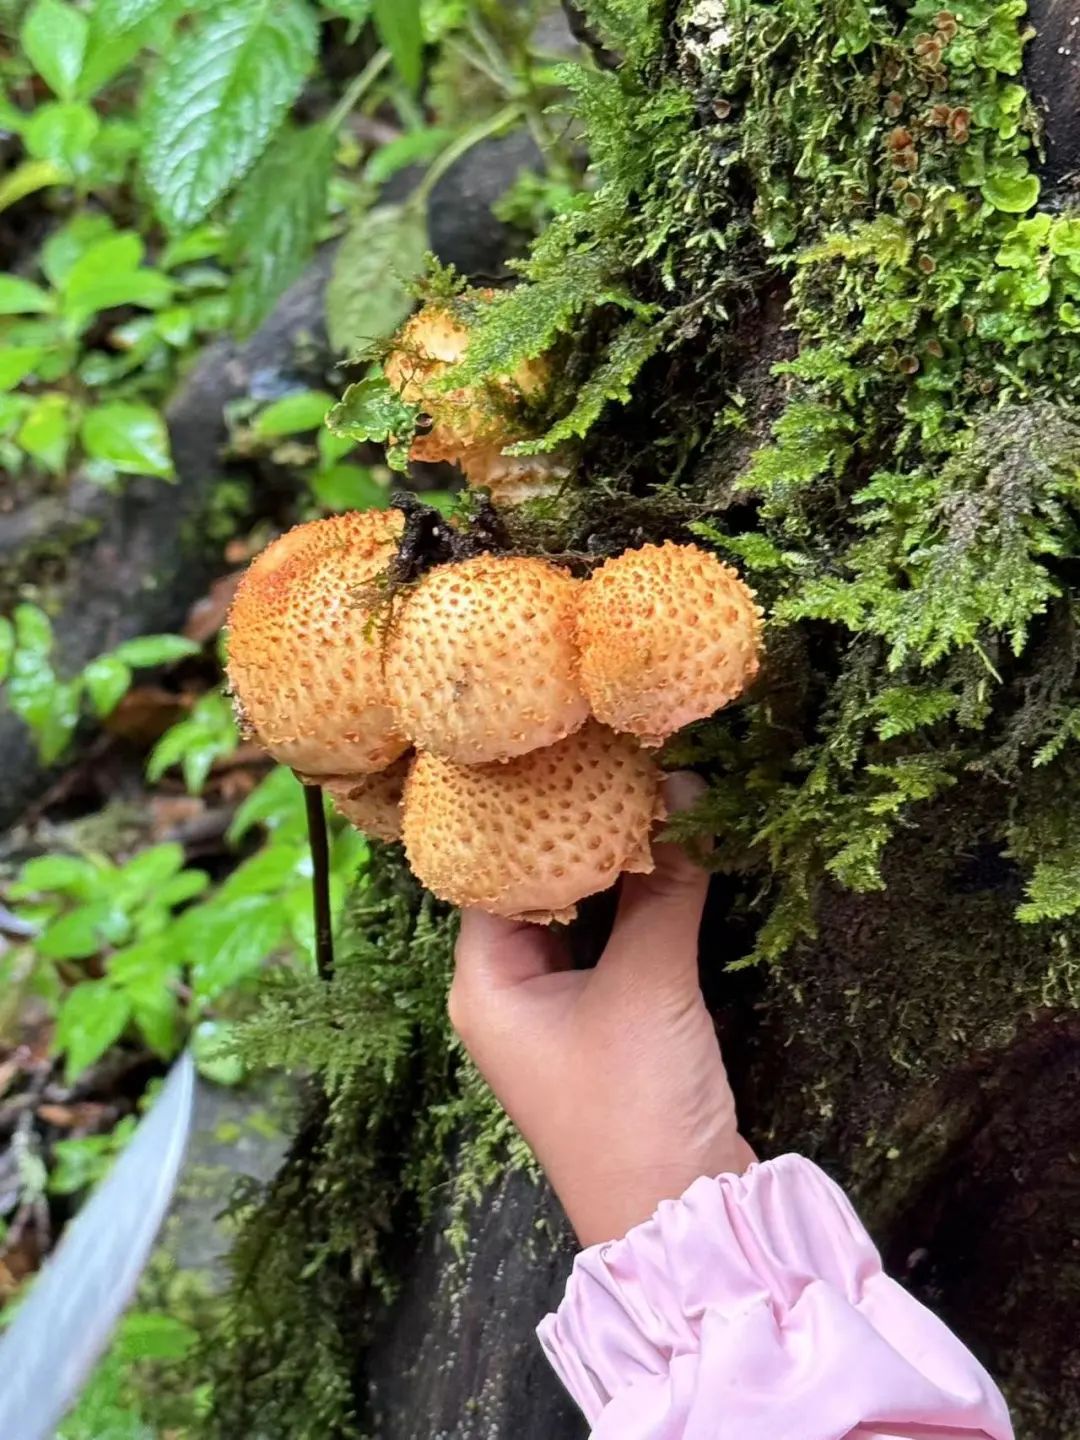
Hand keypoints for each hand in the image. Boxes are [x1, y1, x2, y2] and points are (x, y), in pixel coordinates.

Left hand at [450, 774, 755, 1247]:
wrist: (681, 1220)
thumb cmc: (633, 1110)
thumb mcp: (647, 988)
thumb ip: (664, 889)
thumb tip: (685, 791)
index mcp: (485, 983)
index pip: (491, 870)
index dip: (533, 813)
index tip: (578, 755)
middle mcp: (509, 992)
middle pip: (536, 886)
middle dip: (584, 833)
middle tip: (627, 764)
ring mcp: (558, 1011)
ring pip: (581, 913)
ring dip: (617, 867)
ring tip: (654, 794)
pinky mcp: (606, 1025)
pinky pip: (613, 943)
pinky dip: (639, 904)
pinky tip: (672, 858)